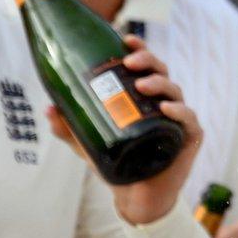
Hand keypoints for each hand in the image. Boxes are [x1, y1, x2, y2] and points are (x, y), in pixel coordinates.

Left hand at [47, 37, 203, 225]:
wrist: (136, 196)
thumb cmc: (117, 165)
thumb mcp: (87, 143)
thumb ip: (68, 126)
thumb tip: (49, 107)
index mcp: (144, 98)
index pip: (146, 67)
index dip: (139, 50)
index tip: (126, 41)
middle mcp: (164, 103)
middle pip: (161, 73)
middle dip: (148, 62)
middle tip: (129, 64)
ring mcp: (178, 120)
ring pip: (174, 92)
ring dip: (160, 84)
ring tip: (142, 85)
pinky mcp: (189, 138)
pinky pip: (188, 119)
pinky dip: (179, 111)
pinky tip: (166, 109)